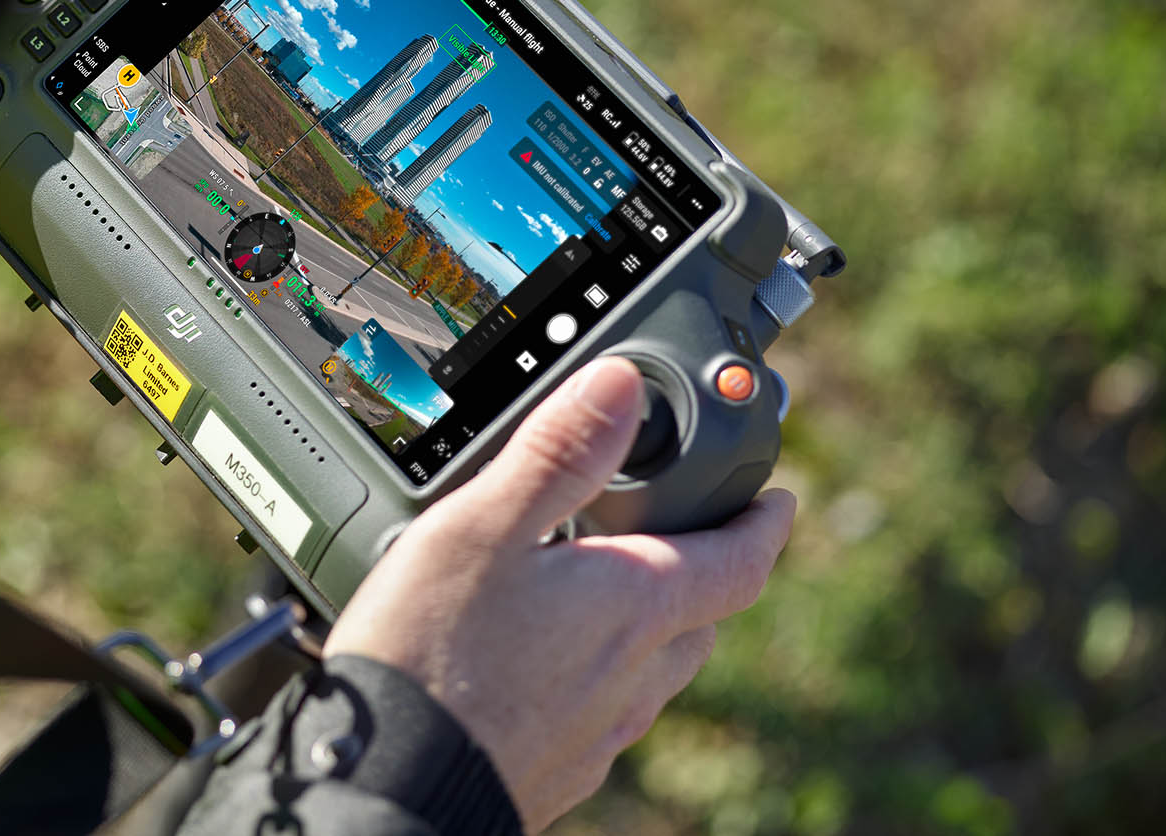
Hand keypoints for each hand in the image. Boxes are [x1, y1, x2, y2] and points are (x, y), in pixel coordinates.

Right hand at [322, 357, 795, 832]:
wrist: (387, 780)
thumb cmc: (430, 656)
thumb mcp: (482, 525)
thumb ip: (556, 452)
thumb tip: (621, 385)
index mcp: (633, 604)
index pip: (738, 562)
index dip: (765, 524)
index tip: (778, 500)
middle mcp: (632, 675)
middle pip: (702, 619)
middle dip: (705, 572)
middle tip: (684, 533)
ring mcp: (597, 732)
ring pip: (655, 673)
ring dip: (652, 630)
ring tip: (607, 592)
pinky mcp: (557, 771)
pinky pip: (606, 716)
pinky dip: (600, 679)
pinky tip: (547, 667)